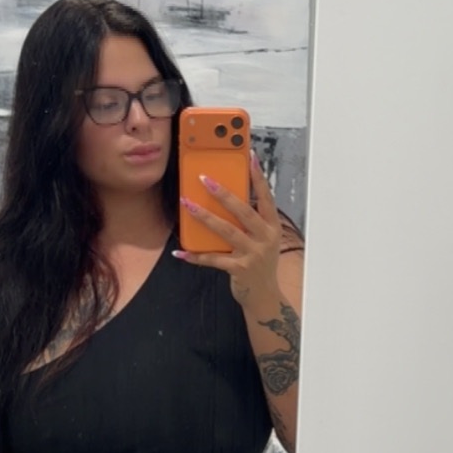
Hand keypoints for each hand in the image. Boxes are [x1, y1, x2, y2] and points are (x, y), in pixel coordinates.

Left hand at [175, 150, 282, 307]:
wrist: (264, 296)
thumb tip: (228, 198)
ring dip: (204, 217)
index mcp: (272, 227)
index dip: (258, 177)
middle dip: (223, 193)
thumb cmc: (259, 262)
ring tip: (187, 204)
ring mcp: (253, 254)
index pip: (267, 197)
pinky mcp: (239, 269)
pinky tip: (180, 252)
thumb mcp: (261, 239)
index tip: (251, 157)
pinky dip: (195, 256)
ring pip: (226, 231)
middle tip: (204, 179)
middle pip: (243, 211)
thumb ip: (250, 221)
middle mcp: (266, 238)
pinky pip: (213, 259)